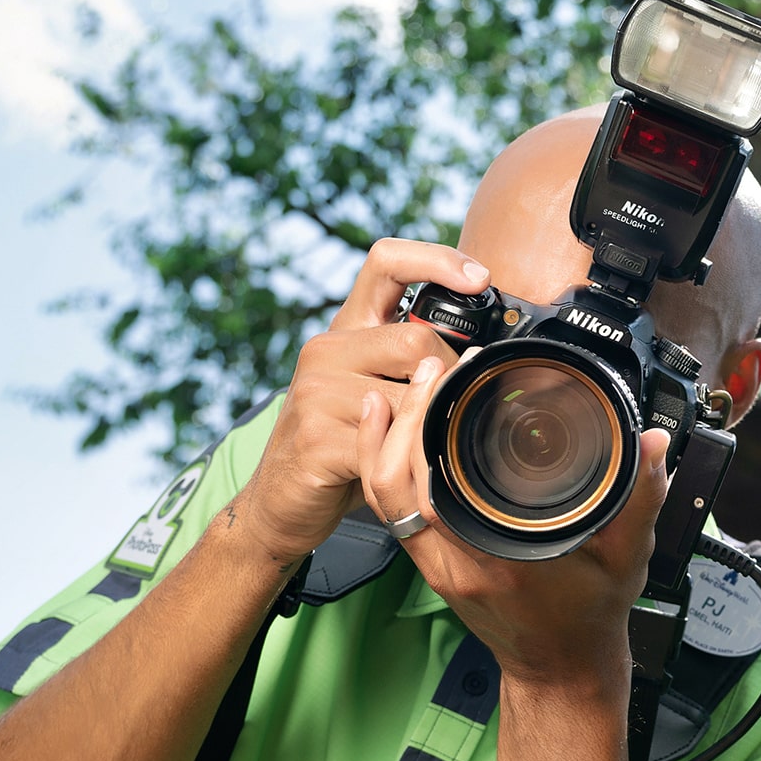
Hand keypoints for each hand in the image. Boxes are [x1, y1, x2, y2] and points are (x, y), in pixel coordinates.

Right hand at [225, 239, 478, 565]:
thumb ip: (410, 364)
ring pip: (411, 398)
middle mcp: (327, 350)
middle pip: (416, 340)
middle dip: (451, 379)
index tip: (479, 277)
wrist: (280, 501)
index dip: (436, 260)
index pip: (387, 262)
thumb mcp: (373, 390)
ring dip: (432, 431)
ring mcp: (317, 392)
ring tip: (429, 452)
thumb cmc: (341, 444)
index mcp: (345, 329)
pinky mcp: (317, 437)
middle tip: (456, 414)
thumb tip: (479, 353)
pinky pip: (390, 445)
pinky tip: (411, 477)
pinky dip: (412, 465)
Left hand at [356, 354, 671, 696]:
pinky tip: (390, 425)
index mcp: (498, 560)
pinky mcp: (429, 562)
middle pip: (399, 481)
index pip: (440, 486)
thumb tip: (653, 445)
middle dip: (409, 415)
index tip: (457, 378)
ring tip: (412, 384)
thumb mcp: (626, 557)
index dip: (434, 424)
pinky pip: (389, 508)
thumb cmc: (589, 619)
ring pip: (384, 493)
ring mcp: (435, 564)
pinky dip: (381, 463)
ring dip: (388, 435)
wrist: (560, 668)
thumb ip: (641, 497)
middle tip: (434, 367)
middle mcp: (455, 562)